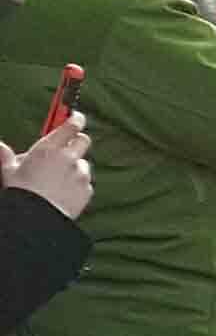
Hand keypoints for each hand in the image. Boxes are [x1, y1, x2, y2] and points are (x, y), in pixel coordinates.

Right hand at [0, 106, 89, 221]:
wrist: (36, 218)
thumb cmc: (20, 192)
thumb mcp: (8, 172)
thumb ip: (6, 156)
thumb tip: (0, 146)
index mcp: (49, 148)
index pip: (70, 126)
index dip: (75, 119)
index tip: (76, 117)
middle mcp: (68, 158)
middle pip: (83, 140)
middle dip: (76, 142)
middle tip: (66, 149)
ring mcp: (80, 174)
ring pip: (83, 164)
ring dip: (74, 167)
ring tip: (57, 179)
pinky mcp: (86, 190)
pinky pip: (85, 183)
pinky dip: (77, 184)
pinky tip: (63, 192)